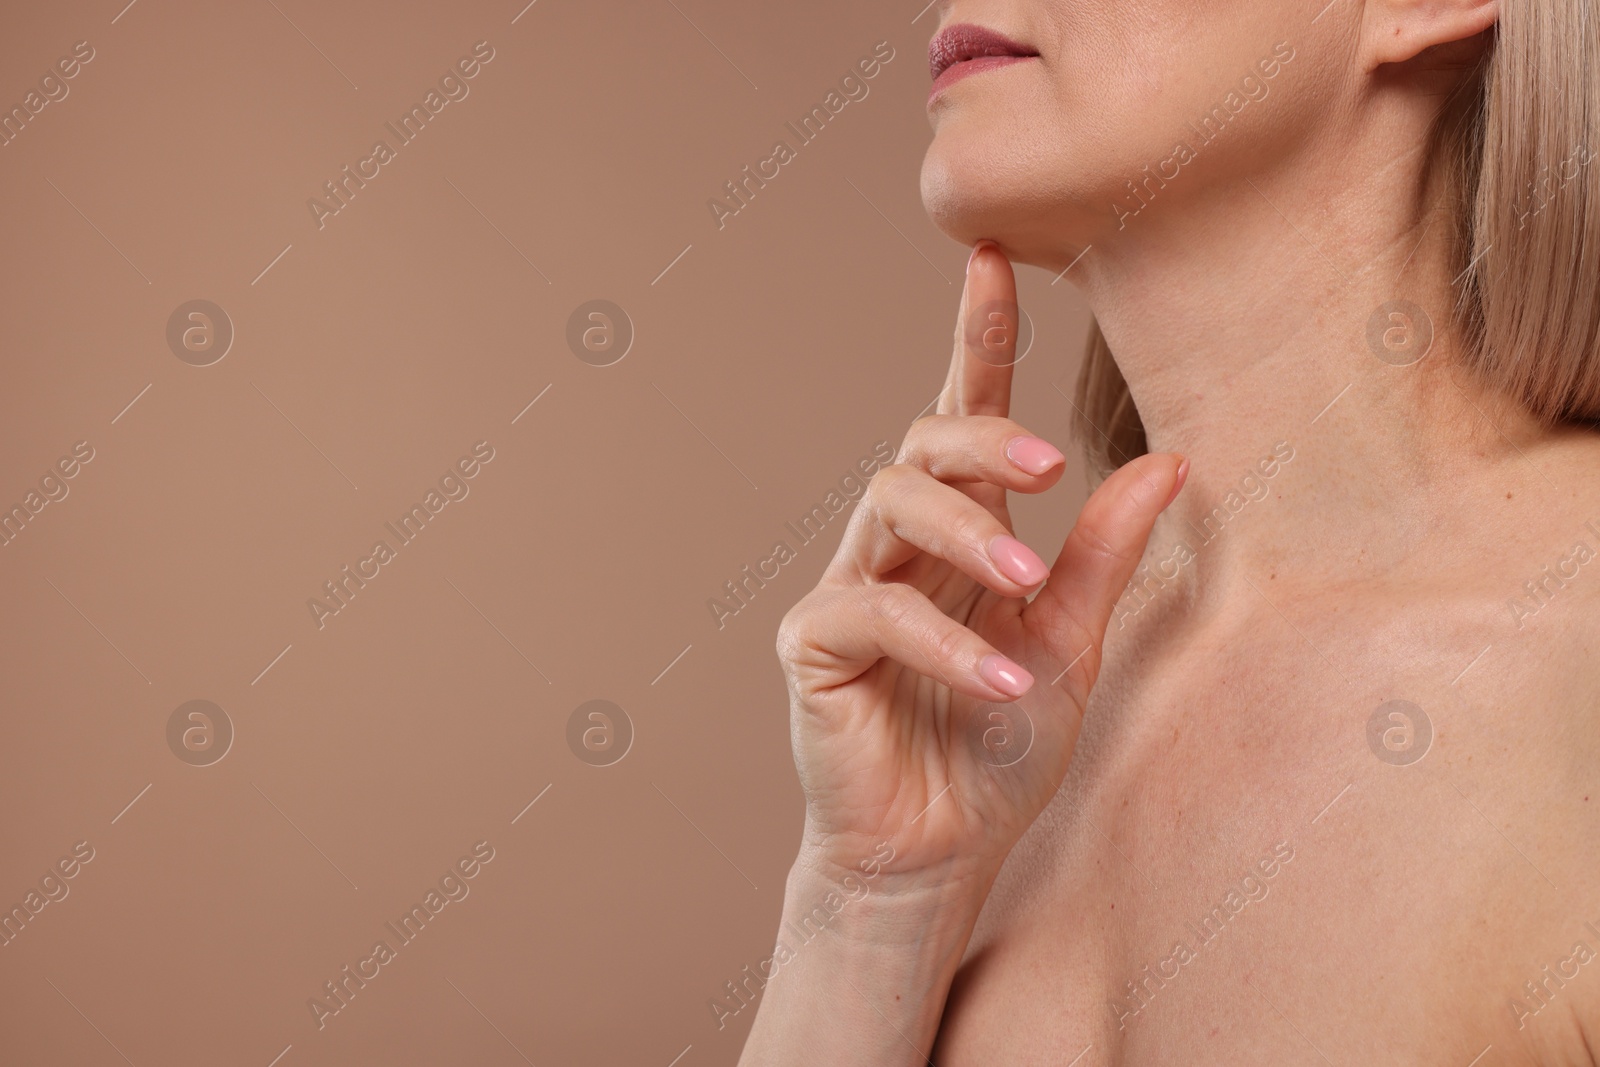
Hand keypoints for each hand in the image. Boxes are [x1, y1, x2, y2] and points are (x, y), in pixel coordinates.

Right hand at [775, 240, 1186, 903]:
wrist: (940, 852)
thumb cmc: (997, 749)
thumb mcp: (1072, 647)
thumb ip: (1103, 559)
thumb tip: (1169, 463)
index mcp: (961, 536)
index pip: (963, 416)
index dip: (978, 336)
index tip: (994, 256)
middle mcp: (899, 547)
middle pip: (922, 445)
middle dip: (978, 437)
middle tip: (1043, 467)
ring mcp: (850, 589)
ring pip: (889, 506)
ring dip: (962, 535)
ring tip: (1021, 583)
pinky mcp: (814, 644)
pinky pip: (874, 610)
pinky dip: (943, 641)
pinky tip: (1000, 684)